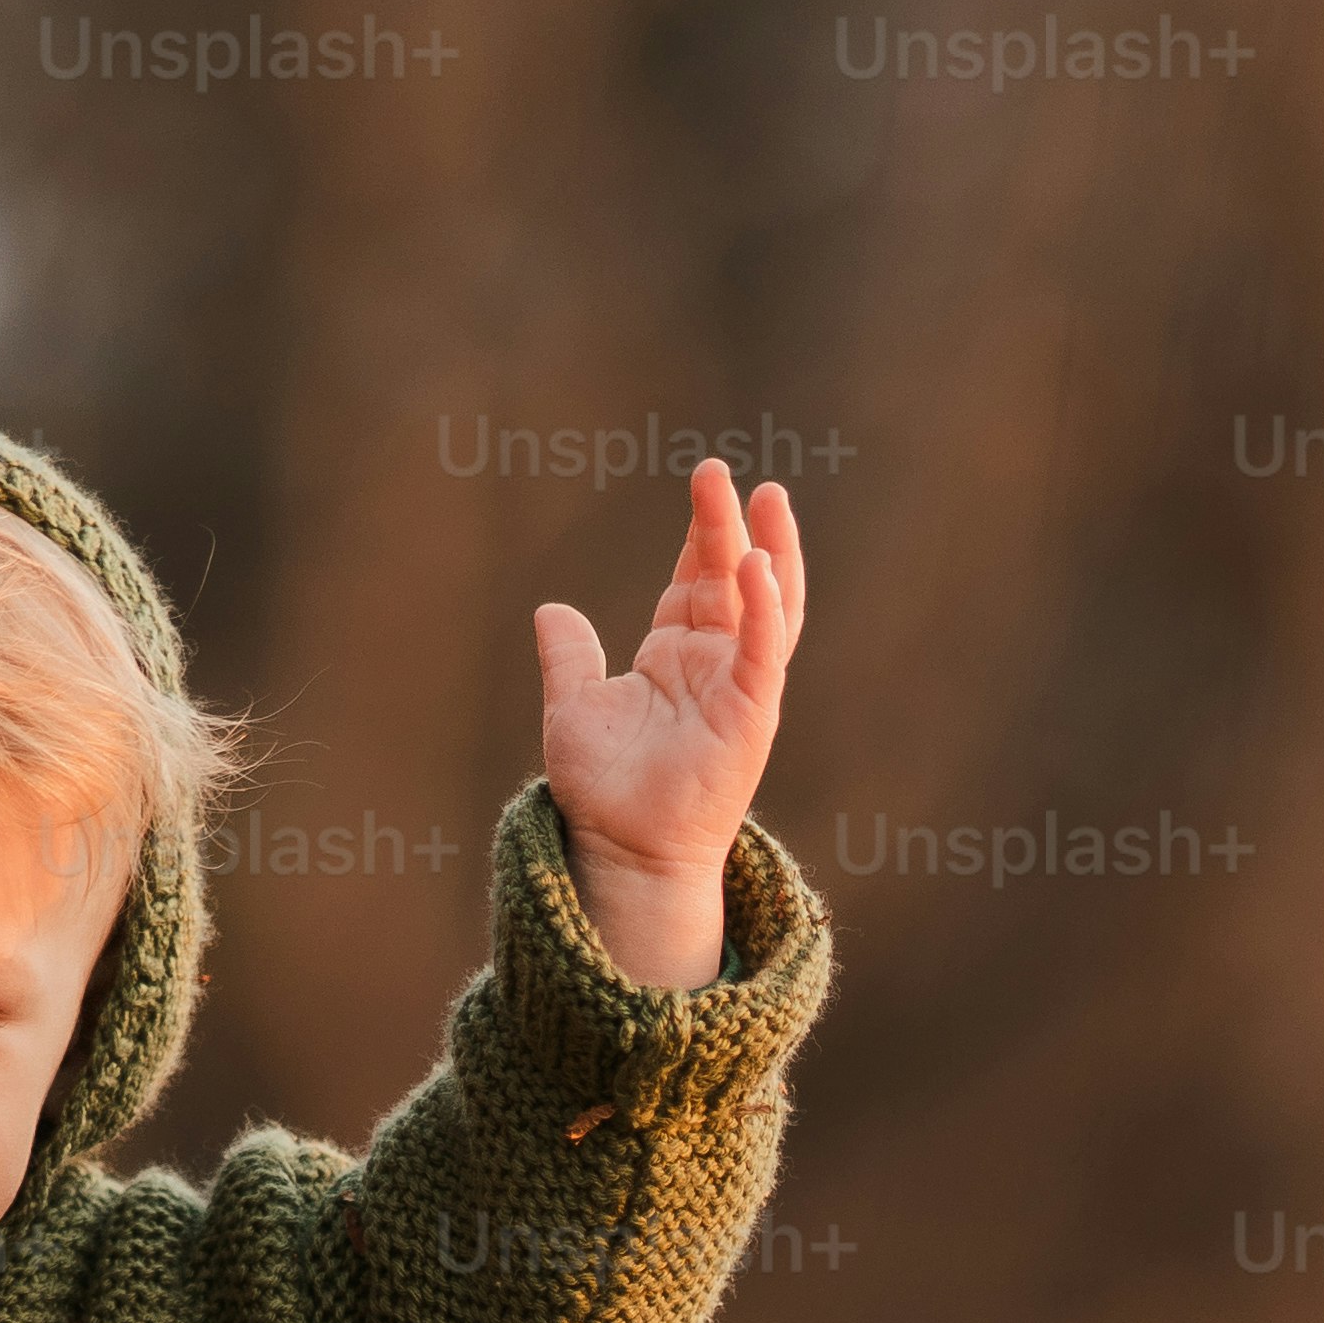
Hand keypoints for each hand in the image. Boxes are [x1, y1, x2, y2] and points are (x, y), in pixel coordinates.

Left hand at [530, 457, 805, 989]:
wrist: (621, 851)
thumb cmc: (603, 789)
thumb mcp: (574, 707)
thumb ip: (569, 656)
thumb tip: (552, 609)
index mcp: (678, 657)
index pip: (699, 579)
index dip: (703, 532)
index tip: (706, 483)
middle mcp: (716, 666)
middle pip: (733, 579)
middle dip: (731, 524)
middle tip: (721, 472)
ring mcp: (740, 689)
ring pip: (769, 608)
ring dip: (771, 553)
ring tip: (768, 498)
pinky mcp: (752, 717)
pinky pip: (764, 655)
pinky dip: (764, 610)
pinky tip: (757, 566)